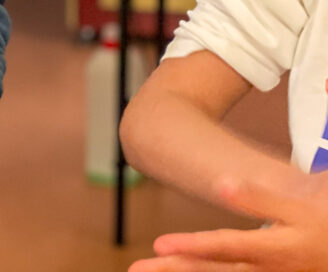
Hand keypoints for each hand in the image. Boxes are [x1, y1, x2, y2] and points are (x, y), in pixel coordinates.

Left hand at [128, 171, 327, 271]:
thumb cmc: (326, 221)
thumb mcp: (304, 205)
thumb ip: (261, 198)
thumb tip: (222, 185)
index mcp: (279, 250)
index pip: (228, 248)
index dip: (193, 246)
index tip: (159, 245)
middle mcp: (269, 270)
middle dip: (174, 271)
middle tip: (138, 269)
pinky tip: (175, 271)